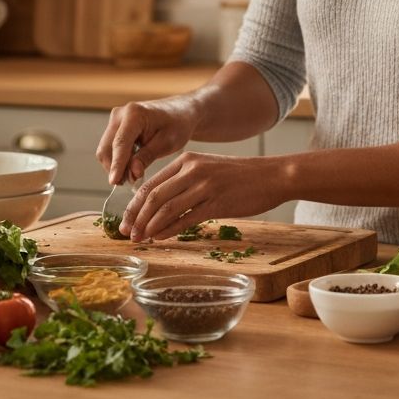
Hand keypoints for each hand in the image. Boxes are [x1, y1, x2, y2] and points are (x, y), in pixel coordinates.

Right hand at [96, 97, 198, 185]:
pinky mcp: (115, 126)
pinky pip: (109, 147)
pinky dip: (117, 160)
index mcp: (134, 114)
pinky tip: (131, 165)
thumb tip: (131, 173)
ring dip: (115, 165)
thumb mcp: (167, 142)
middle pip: (106, 148)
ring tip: (133, 175)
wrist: (179, 112)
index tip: (114, 181)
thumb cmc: (177, 124)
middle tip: (130, 181)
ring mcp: (115, 119)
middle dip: (114, 168)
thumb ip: (147, 157)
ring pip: (105, 150)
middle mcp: (120, 114)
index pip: (120, 143)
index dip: (117, 164)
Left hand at [121, 151, 285, 241]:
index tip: (125, 221)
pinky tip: (160, 238)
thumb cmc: (240, 176)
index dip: (134, 205)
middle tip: (127, 234)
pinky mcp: (217, 202)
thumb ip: (184, 181)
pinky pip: (187, 218)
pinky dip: (169, 230)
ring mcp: (205, 185)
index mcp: (187, 159)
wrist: (272, 176)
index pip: (151, 183)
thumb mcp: (208, 169)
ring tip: (140, 239)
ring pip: (166, 208)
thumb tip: (159, 206)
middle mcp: (193, 170)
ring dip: (149, 226)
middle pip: (154, 195)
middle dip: (136, 217)